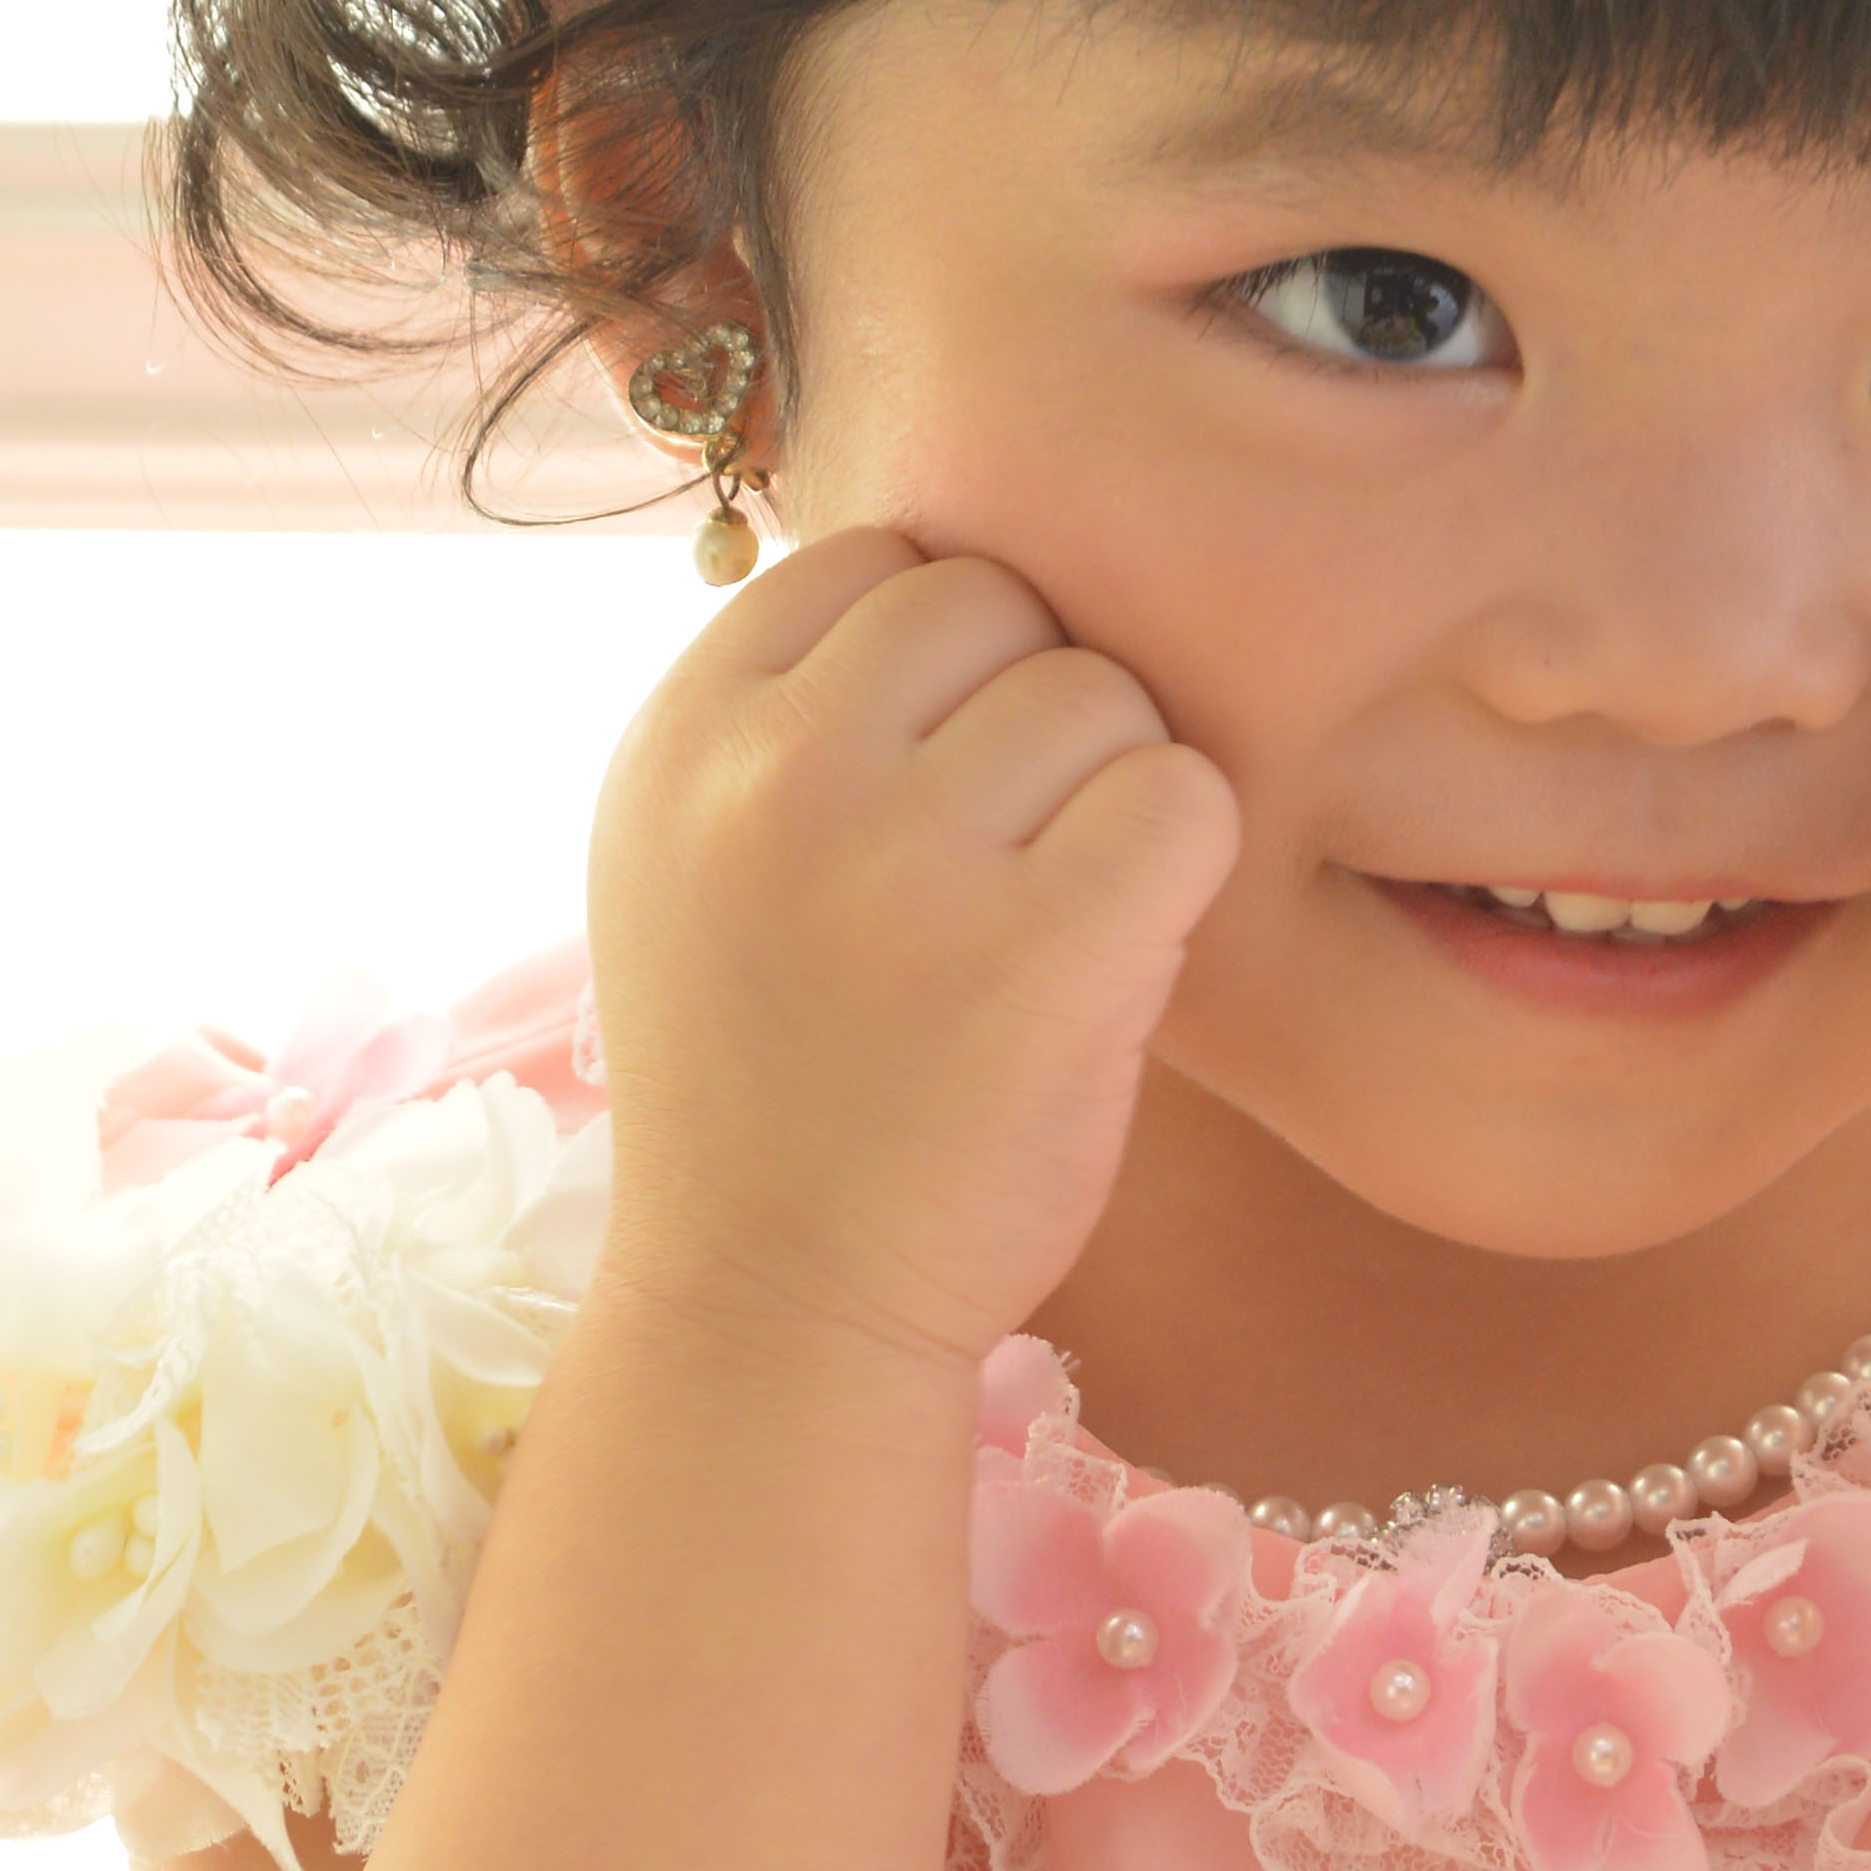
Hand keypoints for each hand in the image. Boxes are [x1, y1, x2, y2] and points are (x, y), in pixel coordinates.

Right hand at [584, 530, 1241, 1375]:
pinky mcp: (1038, 949)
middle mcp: (770, 771)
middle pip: (995, 601)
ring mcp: (900, 856)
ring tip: (1054, 922)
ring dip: (1114, 795)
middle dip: (1032, 716)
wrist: (775, 1311)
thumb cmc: (778, 1083)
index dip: (943, 664)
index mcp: (682, 733)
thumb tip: (970, 561)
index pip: (874, 559)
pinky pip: (1185, 798)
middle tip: (1011, 865)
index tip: (936, 790)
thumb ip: (793, 712)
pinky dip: (1188, 867)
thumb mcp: (700, 862)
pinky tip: (1122, 955)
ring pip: (1101, 691)